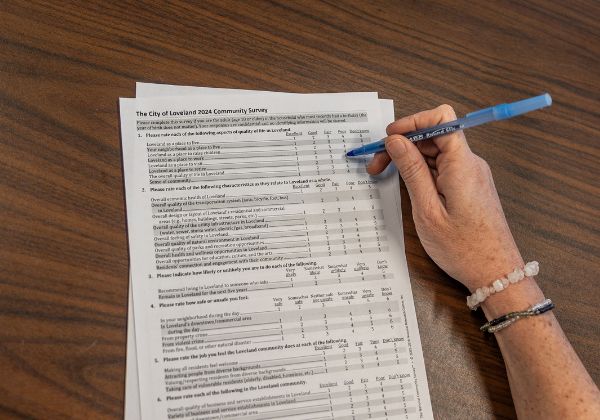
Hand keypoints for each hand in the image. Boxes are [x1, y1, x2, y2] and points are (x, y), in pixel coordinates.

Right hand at [367, 105, 522, 291]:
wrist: (495, 273)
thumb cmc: (465, 249)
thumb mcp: (428, 211)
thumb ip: (412, 171)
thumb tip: (396, 142)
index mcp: (462, 165)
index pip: (441, 120)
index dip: (413, 122)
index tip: (389, 136)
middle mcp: (470, 164)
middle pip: (433, 135)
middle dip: (403, 143)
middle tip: (377, 164)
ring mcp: (470, 174)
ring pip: (435, 151)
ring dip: (409, 158)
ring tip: (385, 175)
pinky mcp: (468, 185)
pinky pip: (442, 167)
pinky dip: (421, 171)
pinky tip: (406, 184)